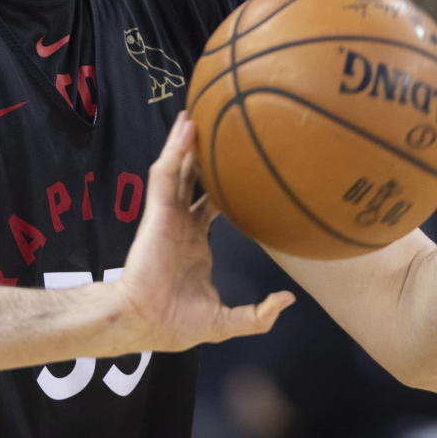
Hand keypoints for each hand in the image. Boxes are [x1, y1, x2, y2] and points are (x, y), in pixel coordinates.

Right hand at [114, 112, 294, 351]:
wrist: (148, 323)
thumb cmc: (177, 323)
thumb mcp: (226, 322)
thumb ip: (257, 315)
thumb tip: (287, 300)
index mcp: (195, 242)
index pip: (211, 205)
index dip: (224, 185)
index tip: (241, 169)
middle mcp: (182, 224)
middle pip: (192, 180)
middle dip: (201, 155)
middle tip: (217, 128)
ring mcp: (169, 215)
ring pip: (177, 169)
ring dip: (184, 142)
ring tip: (195, 113)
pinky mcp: (158, 211)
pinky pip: (165, 174)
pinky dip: (174, 149)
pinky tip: (186, 128)